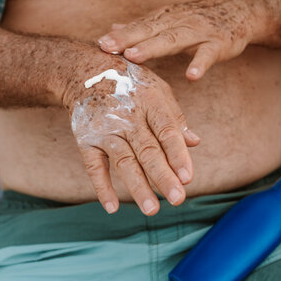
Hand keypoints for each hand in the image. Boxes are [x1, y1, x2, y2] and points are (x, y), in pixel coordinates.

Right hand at [63, 54, 199, 215]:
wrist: (85, 70)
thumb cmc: (130, 83)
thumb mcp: (158, 90)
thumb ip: (176, 117)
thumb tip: (195, 143)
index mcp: (151, 102)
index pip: (167, 131)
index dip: (178, 155)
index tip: (188, 178)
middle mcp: (128, 116)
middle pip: (147, 150)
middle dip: (163, 176)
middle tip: (178, 200)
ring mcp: (105, 128)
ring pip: (123, 161)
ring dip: (137, 187)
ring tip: (152, 209)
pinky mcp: (86, 138)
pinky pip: (93, 165)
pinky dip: (101, 186)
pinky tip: (112, 206)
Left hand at [97, 0, 255, 79]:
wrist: (240, 11)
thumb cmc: (200, 19)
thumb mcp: (170, 19)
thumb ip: (142, 26)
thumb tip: (113, 28)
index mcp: (165, 18)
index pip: (139, 26)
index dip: (120, 35)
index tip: (99, 43)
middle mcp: (178, 21)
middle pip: (150, 30)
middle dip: (128, 39)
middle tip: (106, 47)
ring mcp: (198, 31)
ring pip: (173, 39)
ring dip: (153, 47)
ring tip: (134, 56)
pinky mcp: (218, 43)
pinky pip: (208, 54)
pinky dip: (200, 63)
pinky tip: (192, 76)